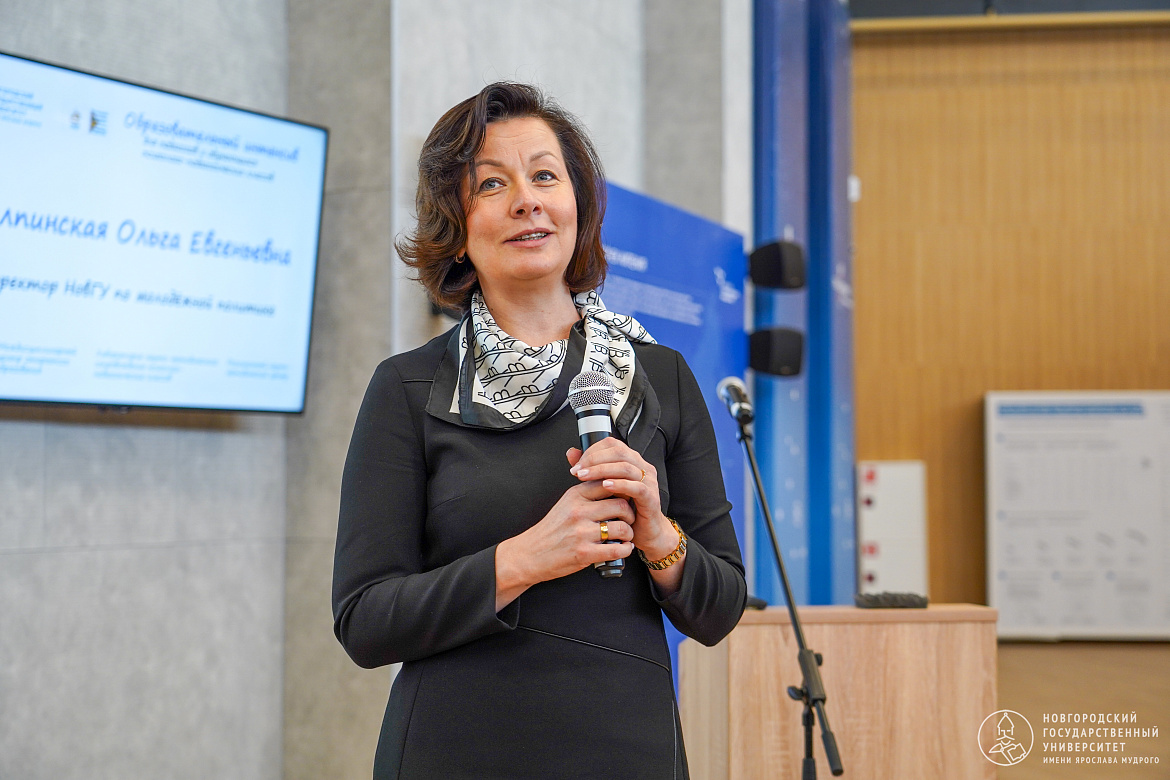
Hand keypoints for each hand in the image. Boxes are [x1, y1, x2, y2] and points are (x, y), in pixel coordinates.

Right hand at [494, 476, 635, 610]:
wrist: (530, 554)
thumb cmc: (550, 530)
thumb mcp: (565, 504)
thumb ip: (587, 494)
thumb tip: (613, 485)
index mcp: (575, 495)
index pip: (609, 483)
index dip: (623, 490)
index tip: (626, 498)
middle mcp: (579, 511)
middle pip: (621, 504)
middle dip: (630, 513)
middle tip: (629, 519)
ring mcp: (582, 532)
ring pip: (622, 527)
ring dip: (629, 533)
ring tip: (626, 536)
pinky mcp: (584, 553)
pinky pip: (617, 549)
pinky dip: (625, 549)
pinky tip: (624, 548)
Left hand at [567, 439, 678, 563]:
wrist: (643, 532)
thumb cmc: (624, 509)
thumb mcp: (603, 487)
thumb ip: (589, 468)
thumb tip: (571, 452)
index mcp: (631, 460)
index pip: (612, 444)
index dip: (592, 451)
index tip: (577, 464)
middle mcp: (642, 467)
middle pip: (618, 452)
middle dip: (594, 460)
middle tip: (577, 471)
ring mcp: (649, 481)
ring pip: (625, 467)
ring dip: (602, 470)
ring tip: (585, 477)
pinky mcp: (651, 497)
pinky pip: (637, 487)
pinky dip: (620, 485)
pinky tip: (605, 486)